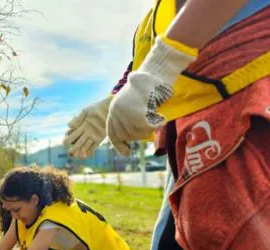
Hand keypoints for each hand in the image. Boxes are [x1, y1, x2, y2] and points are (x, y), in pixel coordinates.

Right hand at [64, 97, 110, 158]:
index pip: (72, 134)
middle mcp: (86, 132)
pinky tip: (87, 155)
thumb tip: (68, 126)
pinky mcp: (99, 138)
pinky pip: (94, 146)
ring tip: (78, 156)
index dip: (68, 138)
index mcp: (81, 125)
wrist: (108, 109)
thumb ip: (78, 119)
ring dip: (81, 150)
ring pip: (85, 145)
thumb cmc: (96, 108)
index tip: (64, 143)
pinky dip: (90, 151)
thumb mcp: (86, 112)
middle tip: (70, 153)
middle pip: (78, 141)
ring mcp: (92, 135)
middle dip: (74, 147)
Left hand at [106, 36, 195, 155]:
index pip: (112, 132)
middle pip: (126, 135)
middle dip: (139, 134)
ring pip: (136, 133)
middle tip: (150, 123)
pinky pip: (146, 128)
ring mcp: (124, 112)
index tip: (126, 153)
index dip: (118, 144)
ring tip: (156, 117)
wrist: (156, 72)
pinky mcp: (136, 113)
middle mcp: (115, 110)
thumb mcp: (133, 102)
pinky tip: (162, 118)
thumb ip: (129, 118)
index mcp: (113, 108)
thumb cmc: (148, 87)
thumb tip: (129, 140)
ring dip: (149, 129)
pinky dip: (157, 125)